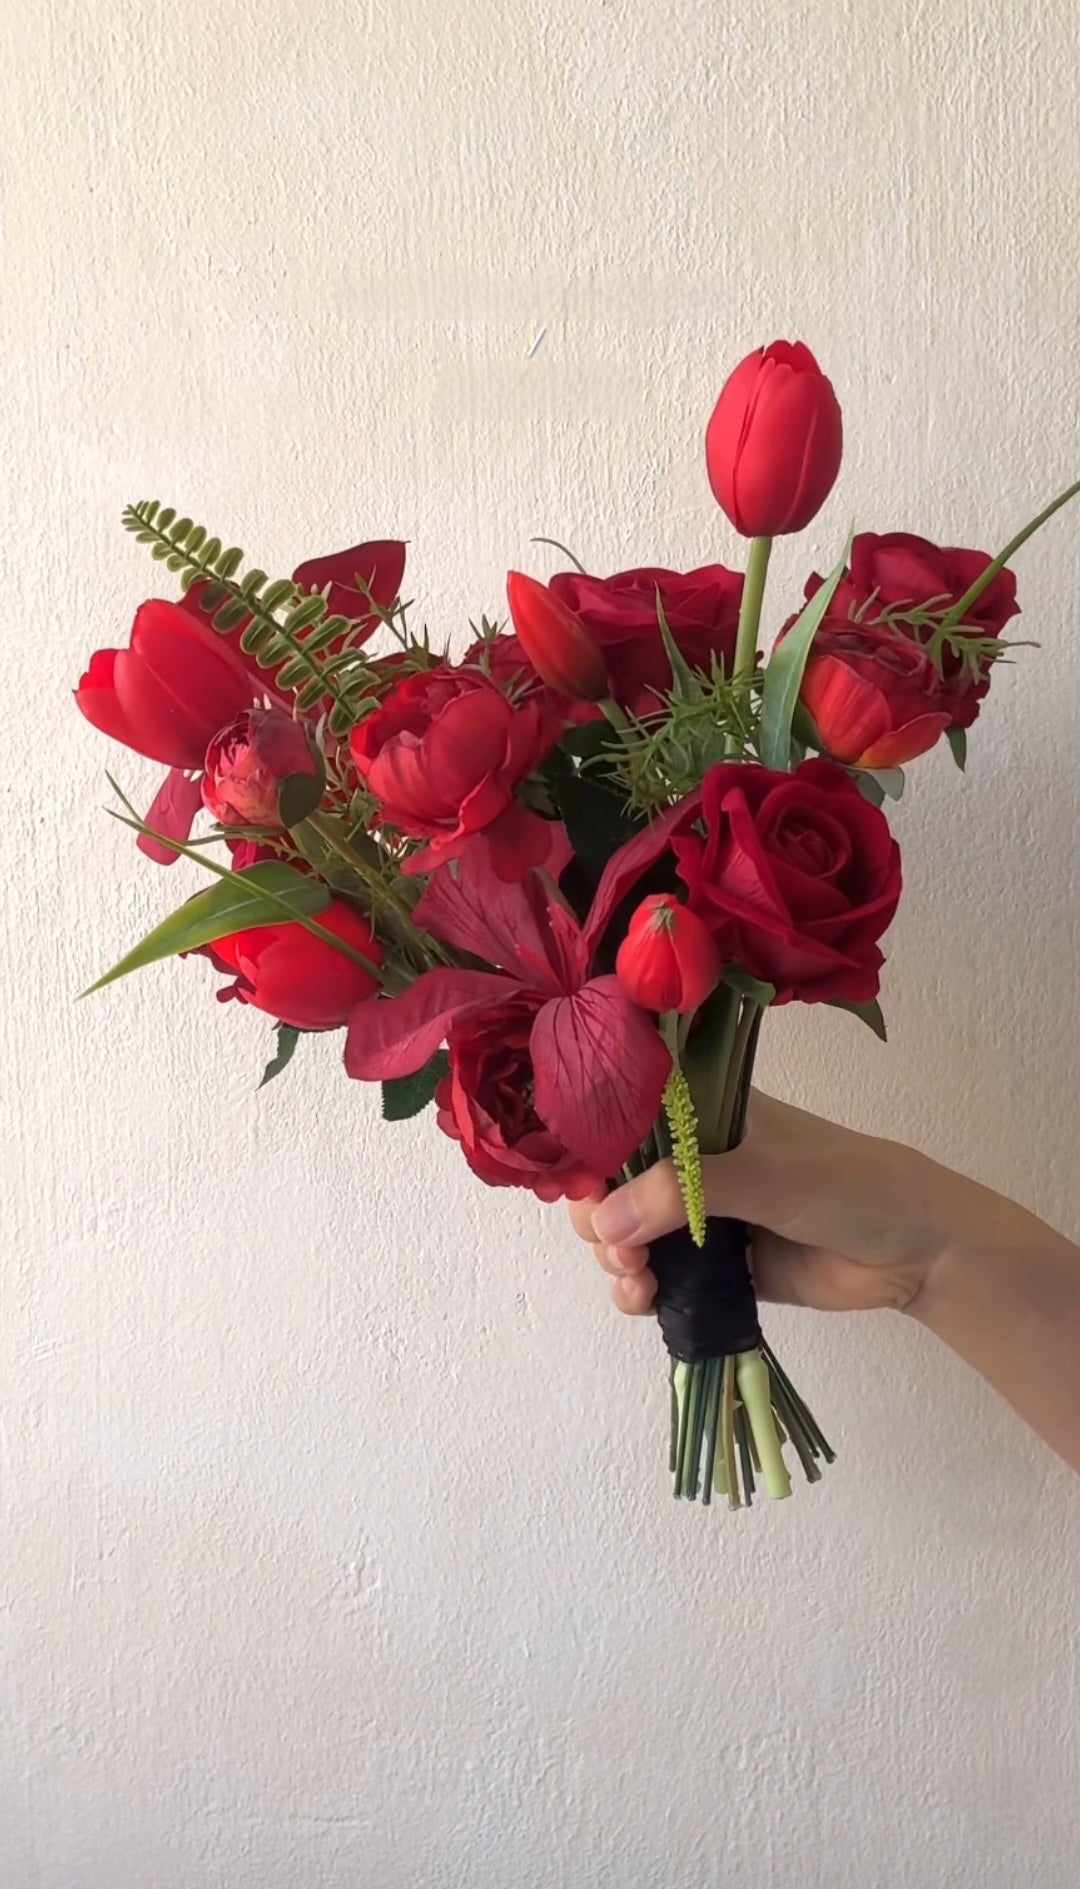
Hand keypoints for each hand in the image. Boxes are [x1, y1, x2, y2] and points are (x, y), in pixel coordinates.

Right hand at [569, 1091, 966, 1317]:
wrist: (914, 1251)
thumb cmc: (847, 1184)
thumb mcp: (765, 1175)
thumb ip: (686, 1193)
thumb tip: (606, 1223)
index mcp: (701, 1114)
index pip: (623, 1123)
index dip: (595, 1155)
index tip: (590, 1191)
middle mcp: (694, 1161)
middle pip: (613, 1185)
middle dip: (601, 1218)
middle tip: (621, 1249)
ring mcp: (702, 1216)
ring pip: (626, 1234)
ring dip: (615, 1259)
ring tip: (639, 1280)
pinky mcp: (714, 1268)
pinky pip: (656, 1277)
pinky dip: (637, 1290)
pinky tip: (645, 1299)